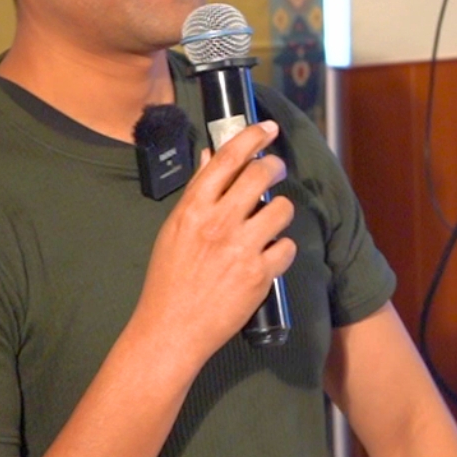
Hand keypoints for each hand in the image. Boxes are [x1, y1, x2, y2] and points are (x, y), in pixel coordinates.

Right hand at [130, 120, 295, 371]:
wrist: (171, 327)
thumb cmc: (168, 279)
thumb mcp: (173, 229)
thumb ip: (196, 194)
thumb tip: (209, 158)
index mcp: (193, 209)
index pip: (227, 159)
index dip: (251, 136)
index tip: (266, 128)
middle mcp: (218, 223)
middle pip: (260, 175)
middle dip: (274, 168)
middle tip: (275, 171)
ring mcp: (241, 248)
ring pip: (282, 209)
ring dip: (280, 211)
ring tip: (270, 220)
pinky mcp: (260, 275)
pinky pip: (287, 247)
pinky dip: (282, 249)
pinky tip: (269, 255)